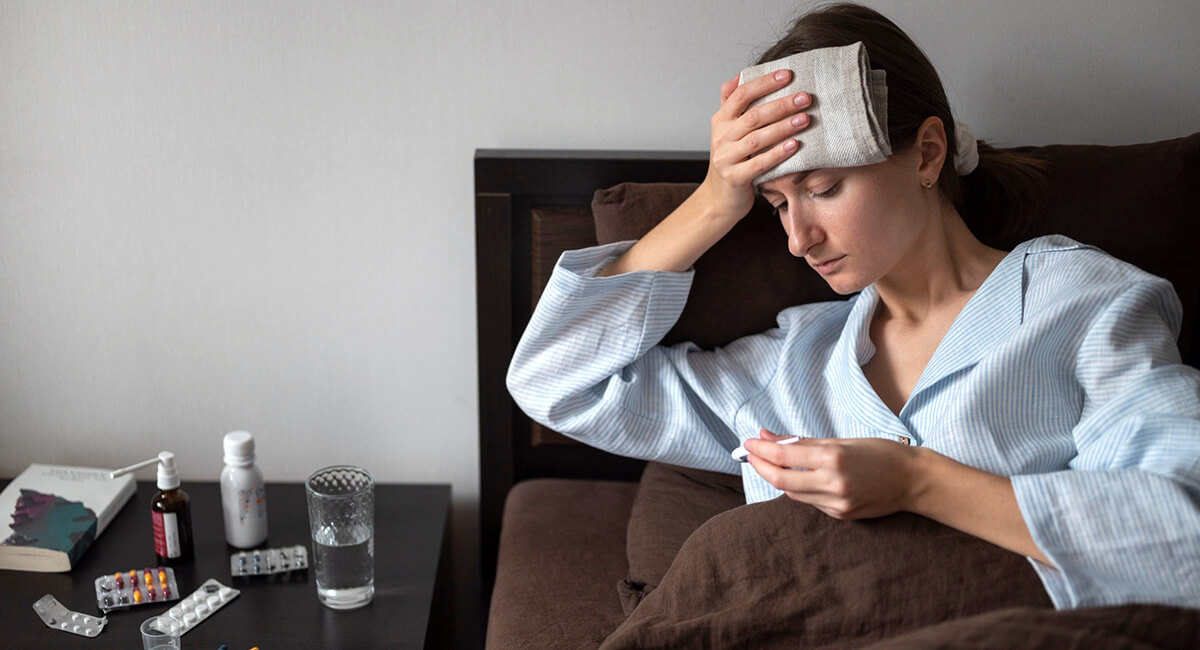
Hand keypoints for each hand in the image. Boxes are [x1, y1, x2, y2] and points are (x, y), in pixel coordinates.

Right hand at [696, 70, 812, 221]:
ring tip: (805, 119)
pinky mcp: (734, 178)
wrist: (718, 198)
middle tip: (805, 98)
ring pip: (757, 139)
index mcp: (721, 121)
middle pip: (753, 116)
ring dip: (783, 127)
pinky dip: (778, 153)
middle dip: (781, 105)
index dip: (764, 83)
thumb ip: (731, 103)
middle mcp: (721, 137)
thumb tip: (738, 76)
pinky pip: (759, 163)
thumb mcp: (726, 130)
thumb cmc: (730, 160)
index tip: (787, 74)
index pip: (742, 95)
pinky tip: (794, 145)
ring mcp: (726, 158)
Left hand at [744, 428, 919, 519]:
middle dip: (761, 467)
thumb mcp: (842, 441)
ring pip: (794, 493)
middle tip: (750, 454)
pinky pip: (811, 502)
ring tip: (771, 462)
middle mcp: (833, 483)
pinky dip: (801, 489)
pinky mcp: (841, 515)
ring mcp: (837, 503)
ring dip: (779, 478)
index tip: (748, 442)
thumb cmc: (880, 453)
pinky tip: (801, 477)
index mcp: (833, 458)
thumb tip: (768, 436)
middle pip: (781, 480)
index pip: (784, 456)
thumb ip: (803, 441)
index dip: (761, 449)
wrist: (914, 480)